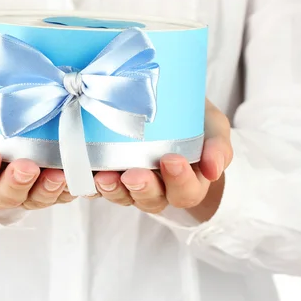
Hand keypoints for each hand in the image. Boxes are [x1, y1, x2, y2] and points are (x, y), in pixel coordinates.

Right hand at [0, 94, 75, 209]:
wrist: (11, 99)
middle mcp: (1, 187)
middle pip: (6, 197)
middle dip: (16, 183)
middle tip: (26, 166)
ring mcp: (31, 188)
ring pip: (38, 199)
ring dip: (48, 189)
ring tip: (57, 174)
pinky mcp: (58, 184)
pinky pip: (67, 192)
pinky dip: (75, 186)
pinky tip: (83, 175)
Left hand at [94, 98, 232, 221]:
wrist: (165, 100)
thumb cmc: (193, 117)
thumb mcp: (213, 125)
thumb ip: (218, 146)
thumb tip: (213, 170)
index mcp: (188, 181)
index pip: (187, 193)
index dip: (180, 182)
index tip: (171, 159)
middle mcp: (159, 189)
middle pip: (152, 200)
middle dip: (143, 188)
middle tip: (134, 174)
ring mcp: (130, 184)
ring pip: (122, 197)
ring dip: (113, 190)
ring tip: (104, 177)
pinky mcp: (106, 174)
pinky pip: (96, 186)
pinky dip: (88, 183)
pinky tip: (82, 173)